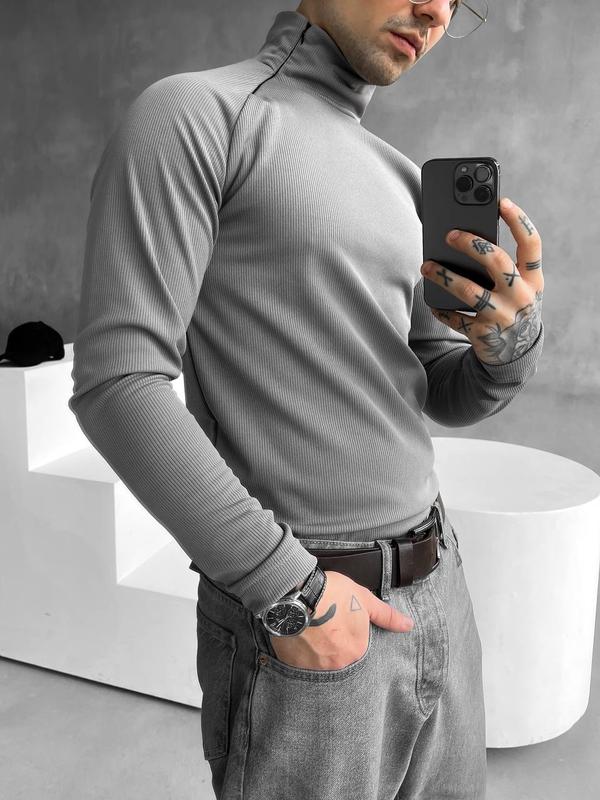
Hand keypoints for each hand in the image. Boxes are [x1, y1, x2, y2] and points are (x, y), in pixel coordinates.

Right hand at [269, 570, 413, 670]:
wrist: (295, 593)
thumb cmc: (331, 593)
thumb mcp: (363, 599)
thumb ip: (386, 616)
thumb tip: (408, 625)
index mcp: (357, 650)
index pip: (357, 647)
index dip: (347, 632)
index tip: (338, 621)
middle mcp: (338, 664)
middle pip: (338, 657)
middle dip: (331, 645)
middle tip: (323, 626)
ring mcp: (314, 668)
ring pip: (319, 662)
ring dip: (316, 649)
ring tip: (309, 629)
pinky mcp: (294, 666)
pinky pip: (300, 665)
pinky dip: (300, 654)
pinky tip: (297, 636)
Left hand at [420, 197, 543, 364]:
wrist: (516, 353)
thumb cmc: (511, 305)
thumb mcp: (518, 286)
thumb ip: (502, 264)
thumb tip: (464, 236)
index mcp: (533, 279)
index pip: (531, 244)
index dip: (518, 221)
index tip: (501, 201)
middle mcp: (521, 296)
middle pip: (497, 262)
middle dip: (472, 245)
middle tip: (449, 234)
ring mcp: (502, 316)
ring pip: (470, 292)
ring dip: (445, 276)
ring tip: (426, 266)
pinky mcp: (484, 334)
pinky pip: (456, 318)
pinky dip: (441, 310)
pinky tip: (432, 302)